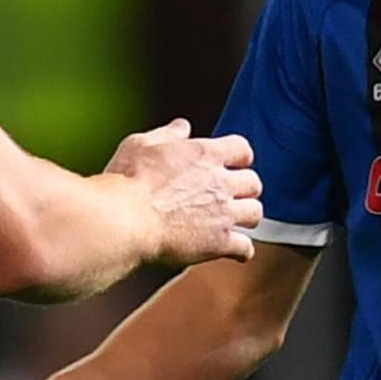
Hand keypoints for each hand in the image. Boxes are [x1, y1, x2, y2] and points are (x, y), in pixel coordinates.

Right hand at [104, 119, 260, 268]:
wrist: (125, 220)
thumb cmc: (127, 181)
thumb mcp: (140, 144)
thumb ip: (167, 134)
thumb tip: (183, 127)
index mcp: (205, 154)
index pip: (242, 149)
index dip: (239, 158)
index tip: (232, 165)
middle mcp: (221, 182)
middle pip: (253, 183)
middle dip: (245, 189)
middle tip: (232, 195)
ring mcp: (223, 213)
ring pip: (255, 213)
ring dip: (246, 216)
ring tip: (234, 221)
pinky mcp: (219, 242)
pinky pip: (245, 248)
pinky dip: (241, 250)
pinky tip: (234, 251)